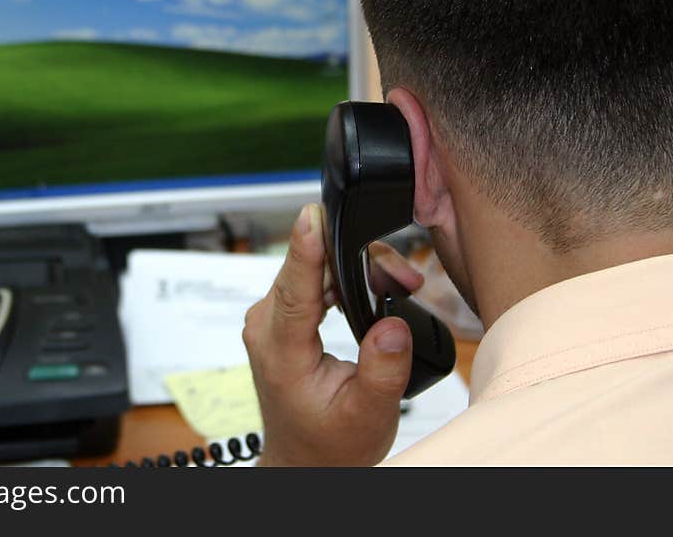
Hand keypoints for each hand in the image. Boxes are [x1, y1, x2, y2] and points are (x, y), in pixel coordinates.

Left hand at [243, 203, 423, 466]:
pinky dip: (345, 278)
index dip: (306, 248)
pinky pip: (313, 279)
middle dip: (359, 261)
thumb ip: (383, 371)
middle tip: (405, 278)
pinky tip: (374, 289)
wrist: (306, 458)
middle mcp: (267, 325)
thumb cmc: (330, 442)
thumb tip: (392, 326)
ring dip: (356, 269)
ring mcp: (272, 317)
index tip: (314, 214)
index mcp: (280, 350)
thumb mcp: (368, 415)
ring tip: (399, 284)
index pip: (293, 288)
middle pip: (310, 267)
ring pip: (314, 268)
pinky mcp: (283, 315)